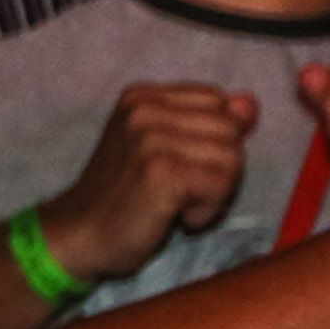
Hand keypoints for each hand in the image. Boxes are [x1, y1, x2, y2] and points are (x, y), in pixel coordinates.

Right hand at [37, 82, 257, 282]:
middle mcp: (144, 107)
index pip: (219, 103)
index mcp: (142, 95)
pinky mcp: (160, 171)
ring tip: (176, 202)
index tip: (176, 165)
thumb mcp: (164, 147)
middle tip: (178, 189)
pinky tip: (176, 217)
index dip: (211, 141)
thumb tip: (250, 102)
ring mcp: (150, 138)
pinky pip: (222, 186)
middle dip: (217, 168)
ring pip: (232, 158)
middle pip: (231, 130)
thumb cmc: (125, 195)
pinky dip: (207, 211)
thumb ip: (206, 121)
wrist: (79, 233)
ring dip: (214, 193)